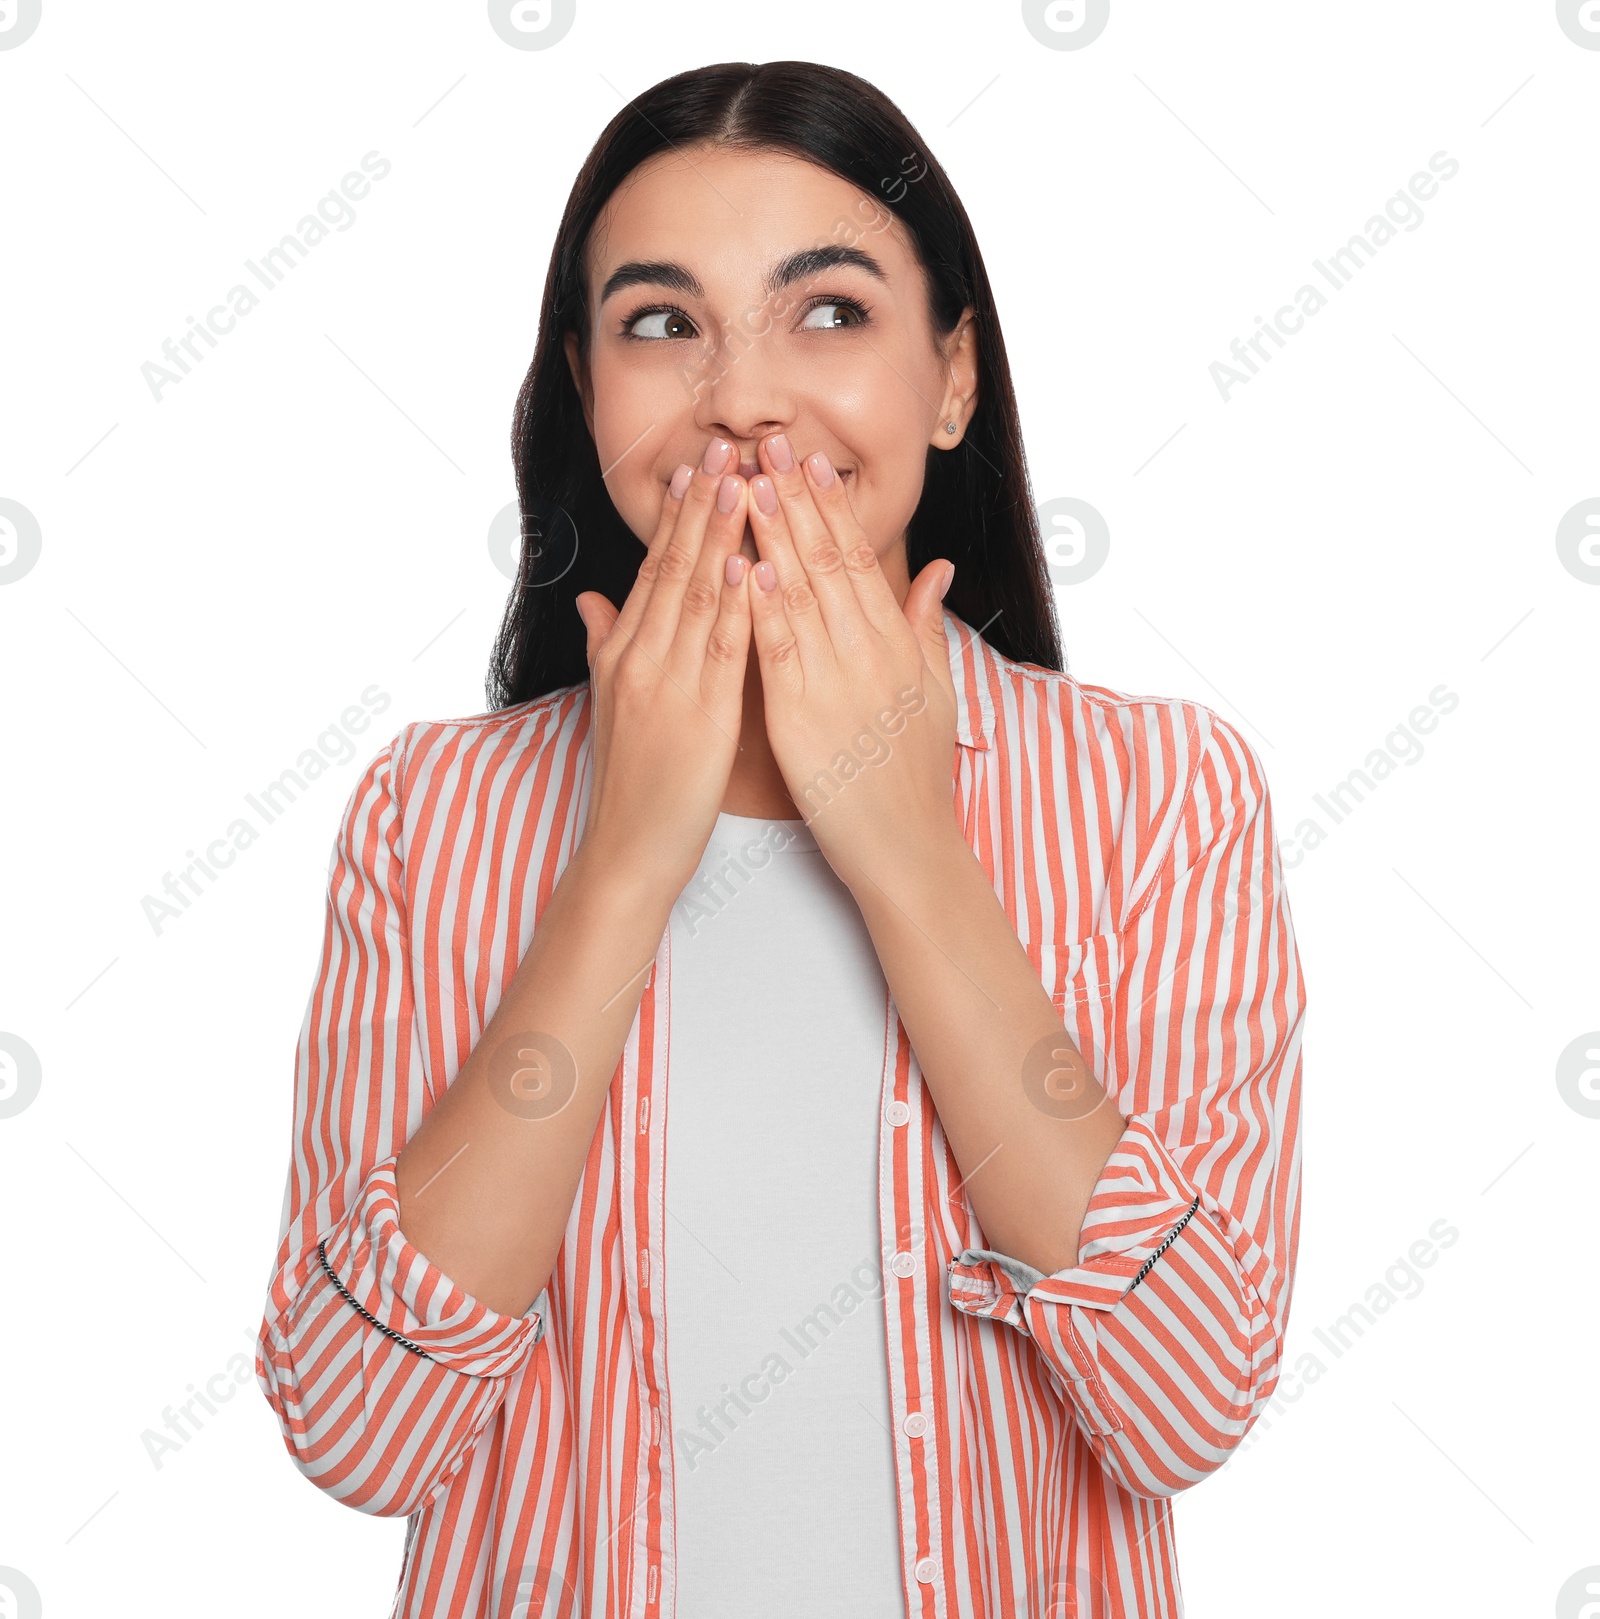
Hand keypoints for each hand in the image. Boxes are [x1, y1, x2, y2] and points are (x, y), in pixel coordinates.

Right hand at [574, 438, 752, 902]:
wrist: (628, 850)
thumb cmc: (633, 783)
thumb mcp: (610, 705)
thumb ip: (605, 645)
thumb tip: (593, 600)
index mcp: (624, 653)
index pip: (655, 571)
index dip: (678, 518)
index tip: (699, 468)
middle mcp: (640, 658)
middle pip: (673, 569)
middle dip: (701, 507)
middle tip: (725, 449)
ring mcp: (665, 684)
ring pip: (695, 596)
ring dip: (720, 536)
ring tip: (741, 482)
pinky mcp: (696, 715)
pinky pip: (719, 650)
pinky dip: (734, 604)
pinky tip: (749, 564)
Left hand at [741, 431, 961, 892]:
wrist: (909, 848)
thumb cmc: (916, 777)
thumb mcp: (936, 693)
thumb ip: (927, 626)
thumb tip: (936, 569)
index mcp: (895, 644)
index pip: (858, 559)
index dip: (832, 507)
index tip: (809, 461)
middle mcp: (868, 653)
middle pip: (829, 562)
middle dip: (797, 501)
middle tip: (770, 445)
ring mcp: (836, 683)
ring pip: (801, 596)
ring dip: (773, 537)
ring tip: (750, 484)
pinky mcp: (803, 718)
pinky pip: (780, 653)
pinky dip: (764, 609)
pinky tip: (747, 568)